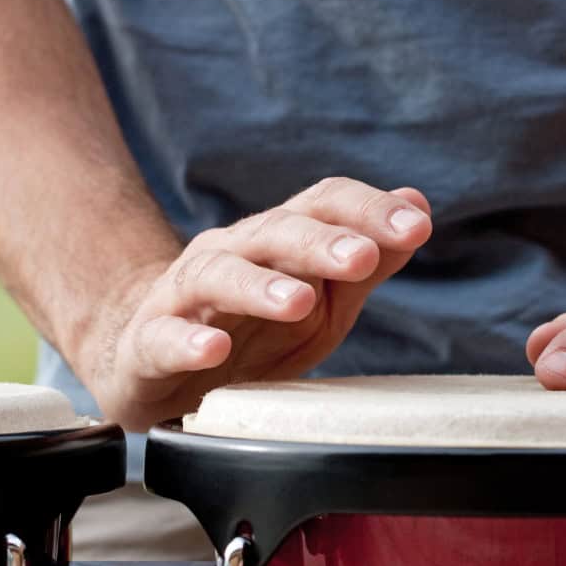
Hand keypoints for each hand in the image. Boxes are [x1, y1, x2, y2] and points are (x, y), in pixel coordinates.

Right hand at [82, 177, 432, 430]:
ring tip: (299, 302)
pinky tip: (213, 350)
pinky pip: (164, 338)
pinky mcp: (148, 344)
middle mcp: (231, 254)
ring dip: (260, 287)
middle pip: (275, 232)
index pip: (323, 205)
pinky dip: (187, 342)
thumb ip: (365, 262)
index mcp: (277, 241)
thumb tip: (417, 206)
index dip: (368, 210)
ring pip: (218, 276)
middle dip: (322, 243)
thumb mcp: (322, 303)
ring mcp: (185, 297)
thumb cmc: (253, 329)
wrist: (154, 360)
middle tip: (363, 257)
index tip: (417, 225)